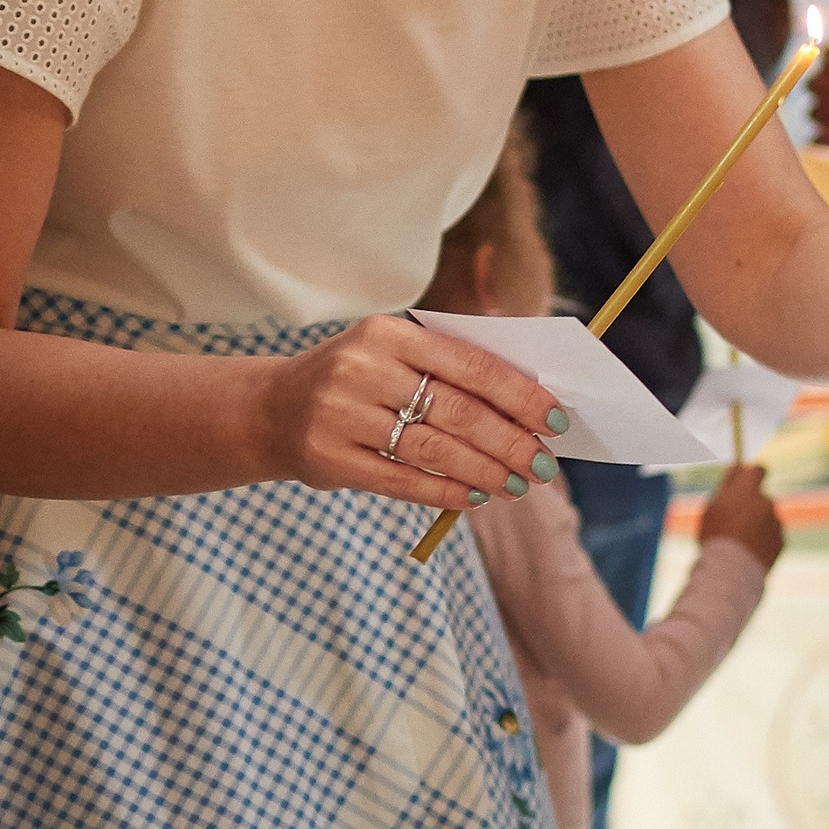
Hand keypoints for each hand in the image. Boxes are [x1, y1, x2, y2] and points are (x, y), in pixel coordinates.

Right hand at [260, 314, 571, 511]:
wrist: (270, 409)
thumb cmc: (357, 381)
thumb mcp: (393, 356)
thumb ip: (451, 370)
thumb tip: (530, 405)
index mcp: (388, 333)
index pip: (471, 364)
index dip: (520, 395)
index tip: (558, 418)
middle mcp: (362, 368)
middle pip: (457, 411)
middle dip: (510, 441)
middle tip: (544, 463)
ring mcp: (340, 414)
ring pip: (432, 449)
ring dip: (485, 471)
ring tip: (518, 484)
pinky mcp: (328, 458)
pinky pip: (400, 480)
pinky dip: (445, 490)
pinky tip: (475, 495)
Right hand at [699, 463, 784, 567]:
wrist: (731, 571)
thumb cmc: (716, 536)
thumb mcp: (712, 507)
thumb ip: (727, 485)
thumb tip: (737, 467)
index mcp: (748, 490)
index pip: (757, 470)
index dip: (750, 476)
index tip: (743, 483)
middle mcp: (766, 502)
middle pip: (760, 498)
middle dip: (750, 506)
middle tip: (732, 523)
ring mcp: (776, 522)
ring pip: (766, 519)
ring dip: (756, 525)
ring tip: (738, 544)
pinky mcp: (781, 542)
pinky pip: (771, 537)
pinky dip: (763, 542)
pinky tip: (747, 554)